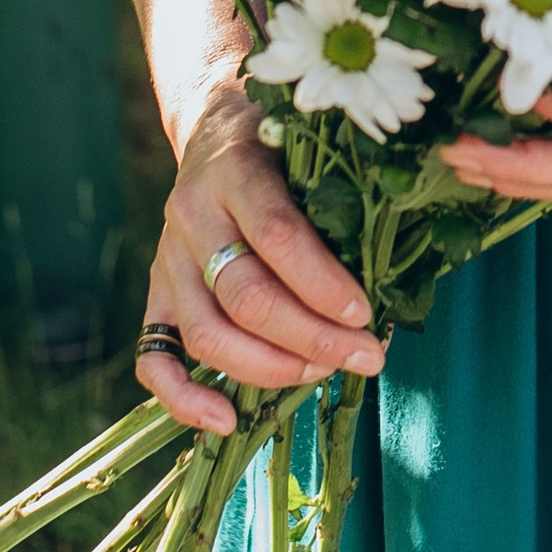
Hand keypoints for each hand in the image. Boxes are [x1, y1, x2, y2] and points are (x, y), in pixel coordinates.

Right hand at [138, 85, 387, 435]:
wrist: (214, 129)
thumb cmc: (284, 145)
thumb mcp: (312, 149)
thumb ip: (343, 198)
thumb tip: (398, 274)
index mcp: (237, 171)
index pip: (277, 235)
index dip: (323, 284)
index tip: (366, 316)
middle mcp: (193, 215)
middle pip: (245, 295)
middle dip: (311, 338)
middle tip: (366, 356)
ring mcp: (167, 259)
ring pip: (207, 332)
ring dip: (269, 368)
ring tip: (323, 374)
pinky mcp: (155, 294)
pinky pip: (153, 358)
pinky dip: (183, 398)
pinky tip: (227, 422)